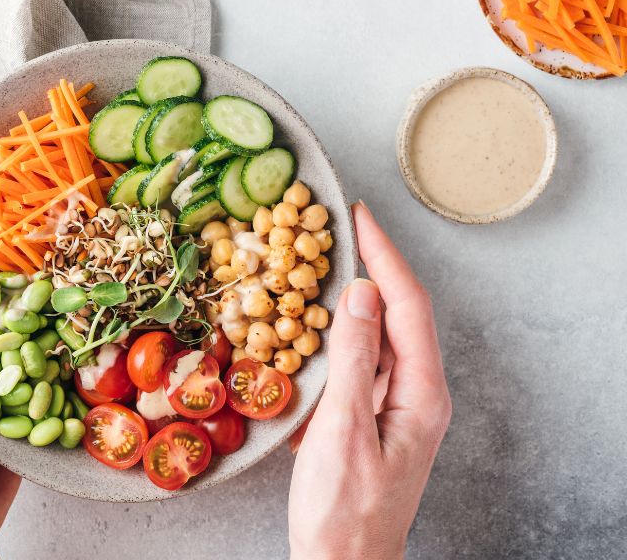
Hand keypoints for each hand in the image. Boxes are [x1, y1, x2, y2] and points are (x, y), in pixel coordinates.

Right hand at [288, 202, 451, 558]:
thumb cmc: (343, 511)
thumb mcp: (342, 431)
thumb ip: (352, 360)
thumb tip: (357, 294)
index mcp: (420, 394)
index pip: (408, 306)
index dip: (384, 256)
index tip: (359, 217)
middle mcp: (414, 394)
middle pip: (397, 314)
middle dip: (369, 267)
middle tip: (336, 229)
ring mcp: (393, 406)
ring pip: (375, 337)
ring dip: (349, 300)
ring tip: (319, 264)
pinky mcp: (369, 418)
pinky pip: (357, 363)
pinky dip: (334, 336)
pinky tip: (309, 326)